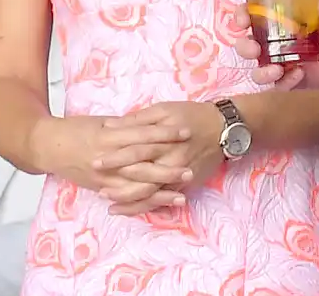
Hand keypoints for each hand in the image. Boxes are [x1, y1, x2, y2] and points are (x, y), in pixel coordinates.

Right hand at [33, 114, 195, 208]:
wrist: (48, 146)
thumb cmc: (75, 129)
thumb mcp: (102, 121)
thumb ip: (126, 125)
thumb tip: (151, 123)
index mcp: (111, 137)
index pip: (144, 135)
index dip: (166, 134)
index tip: (186, 131)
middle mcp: (108, 159)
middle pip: (143, 165)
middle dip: (168, 169)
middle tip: (190, 169)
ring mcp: (104, 177)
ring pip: (136, 187)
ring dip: (160, 192)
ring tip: (181, 193)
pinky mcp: (100, 188)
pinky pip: (124, 198)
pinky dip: (142, 203)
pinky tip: (157, 204)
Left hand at [93, 102, 225, 215]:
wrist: (224, 129)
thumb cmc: (192, 115)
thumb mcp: (165, 109)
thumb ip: (139, 119)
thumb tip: (112, 124)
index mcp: (164, 139)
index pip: (135, 149)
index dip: (114, 157)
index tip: (95, 161)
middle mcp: (171, 159)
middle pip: (140, 175)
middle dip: (116, 182)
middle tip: (96, 184)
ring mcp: (178, 175)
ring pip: (149, 193)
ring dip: (127, 200)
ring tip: (107, 201)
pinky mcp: (184, 185)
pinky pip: (161, 200)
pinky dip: (143, 207)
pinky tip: (127, 209)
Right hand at [233, 0, 318, 89]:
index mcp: (282, 17)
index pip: (252, 14)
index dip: (241, 16)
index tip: (242, 20)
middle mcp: (276, 39)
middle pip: (247, 44)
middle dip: (244, 47)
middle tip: (255, 50)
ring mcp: (283, 61)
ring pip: (258, 70)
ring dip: (261, 72)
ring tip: (276, 70)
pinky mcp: (293, 80)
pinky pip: (280, 85)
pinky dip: (285, 82)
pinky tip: (299, 75)